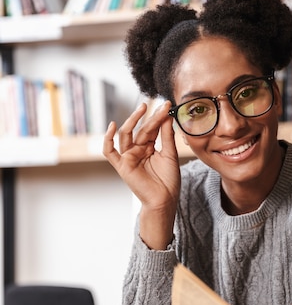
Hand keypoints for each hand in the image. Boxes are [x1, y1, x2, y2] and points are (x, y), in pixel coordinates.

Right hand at [103, 101, 180, 248]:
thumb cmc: (168, 181)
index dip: (158, 117)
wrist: (164, 200)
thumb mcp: (170, 155)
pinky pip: (110, 152)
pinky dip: (108, 139)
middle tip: (157, 105)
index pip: (152, 128)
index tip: (166, 106)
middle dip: (149, 117)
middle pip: (141, 129)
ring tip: (142, 108)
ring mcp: (128, 157)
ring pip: (126, 135)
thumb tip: (167, 116)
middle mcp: (137, 150)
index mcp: (149, 148)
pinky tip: (113, 126)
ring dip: (133, 121)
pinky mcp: (122, 166)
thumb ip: (166, 136)